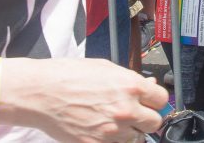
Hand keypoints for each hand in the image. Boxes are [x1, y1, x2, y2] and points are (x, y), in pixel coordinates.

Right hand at [6, 57, 167, 141]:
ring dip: (130, 130)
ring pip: (137, 138)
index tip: (150, 101)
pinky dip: (113, 140)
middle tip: (135, 113)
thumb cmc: (69, 75)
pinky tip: (102, 129)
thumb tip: (148, 85)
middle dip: (147, 117)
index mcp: (131, 87)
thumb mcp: (106, 68)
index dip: (156, 100)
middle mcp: (126, 110)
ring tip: (114, 120)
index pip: (162, 100)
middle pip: (155, 123)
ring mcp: (112, 131)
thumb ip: (130, 80)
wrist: (40, 93)